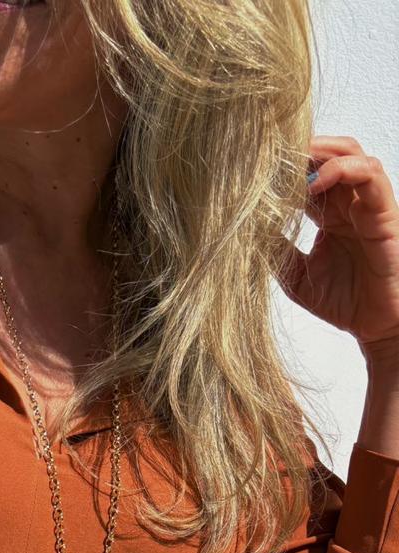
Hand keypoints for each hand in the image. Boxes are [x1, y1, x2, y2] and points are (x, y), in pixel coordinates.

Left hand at [277, 135, 398, 364]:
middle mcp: (348, 204)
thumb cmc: (343, 302)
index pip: (307, 175)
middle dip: (301, 149)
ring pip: (351, 154)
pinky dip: (345, 168)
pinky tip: (317, 182)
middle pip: (327, 154)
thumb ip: (275, 251)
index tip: (255, 169)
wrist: (376, 327)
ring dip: (321, 152)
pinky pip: (371, 176)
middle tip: (271, 154)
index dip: (285, 168)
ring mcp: (367, 205)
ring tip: (292, 161)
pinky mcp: (384, 212)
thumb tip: (243, 230)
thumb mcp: (294, 277)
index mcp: (328, 215)